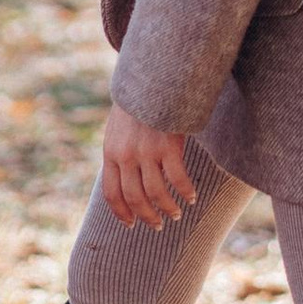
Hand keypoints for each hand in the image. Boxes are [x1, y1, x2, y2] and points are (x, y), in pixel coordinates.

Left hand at [101, 106, 196, 228]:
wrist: (150, 78)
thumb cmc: (137, 105)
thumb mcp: (117, 129)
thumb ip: (118, 153)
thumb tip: (122, 178)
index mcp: (111, 152)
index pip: (112, 193)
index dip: (122, 213)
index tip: (131, 224)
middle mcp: (126, 155)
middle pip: (135, 198)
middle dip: (146, 216)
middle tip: (157, 225)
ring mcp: (147, 151)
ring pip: (156, 193)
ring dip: (167, 208)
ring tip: (175, 214)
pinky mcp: (168, 146)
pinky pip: (178, 178)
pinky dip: (185, 191)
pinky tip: (191, 196)